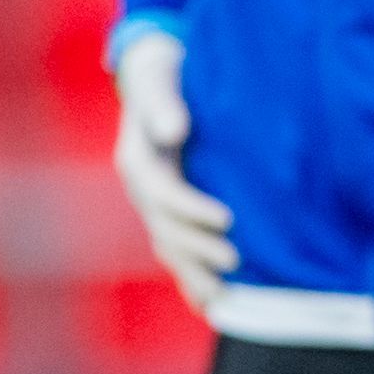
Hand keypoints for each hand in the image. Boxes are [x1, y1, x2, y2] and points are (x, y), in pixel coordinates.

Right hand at [110, 29, 234, 310]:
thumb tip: (174, 131)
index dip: (192, 210)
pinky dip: (189, 275)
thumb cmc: (162, 71)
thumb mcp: (159, 76)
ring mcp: (151, 203)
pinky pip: (175, 248)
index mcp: (137, 160)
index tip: (228, 219)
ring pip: (168, 246)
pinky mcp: (167, 209)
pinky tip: (208, 302)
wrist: (155, 73)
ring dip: (192, 272)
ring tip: (221, 298)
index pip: (163, 193)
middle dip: (197, 248)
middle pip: (165, 229)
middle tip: (236, 261)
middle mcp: (141, 187)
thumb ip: (163, 103)